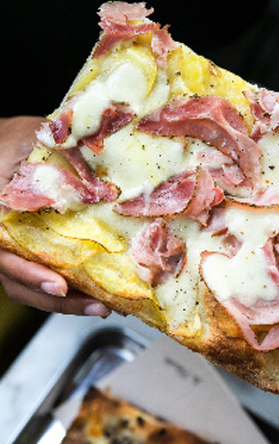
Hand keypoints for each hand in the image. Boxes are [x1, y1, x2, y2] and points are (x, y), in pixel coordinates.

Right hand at [0, 116, 108, 316]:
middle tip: (97, 305)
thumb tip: (94, 149)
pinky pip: (42, 275)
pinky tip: (98, 293)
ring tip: (103, 306)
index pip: (1, 251)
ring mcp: (9, 247)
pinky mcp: (27, 250)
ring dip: (65, 301)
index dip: (27, 272)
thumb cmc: (8, 141)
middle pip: (16, 280)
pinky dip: (68, 288)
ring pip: (27, 285)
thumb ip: (55, 147)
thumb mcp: (28, 137)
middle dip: (56, 299)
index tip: (59, 285)